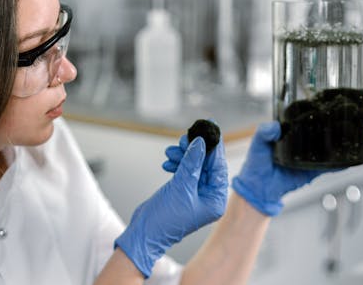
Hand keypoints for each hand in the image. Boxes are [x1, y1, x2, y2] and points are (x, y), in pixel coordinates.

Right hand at [115, 135, 227, 277]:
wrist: (144, 232)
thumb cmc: (165, 218)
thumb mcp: (181, 186)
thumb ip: (192, 162)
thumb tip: (200, 143)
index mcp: (215, 200)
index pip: (219, 168)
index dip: (215, 148)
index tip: (211, 130)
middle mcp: (208, 198)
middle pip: (206, 166)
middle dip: (195, 151)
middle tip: (186, 138)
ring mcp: (195, 195)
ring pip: (194, 167)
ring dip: (183, 157)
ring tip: (171, 150)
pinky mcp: (183, 193)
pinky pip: (184, 173)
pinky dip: (177, 165)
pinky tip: (168, 162)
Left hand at [232, 118, 362, 215]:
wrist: (257, 189)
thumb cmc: (255, 164)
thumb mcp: (257, 144)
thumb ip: (263, 133)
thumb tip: (273, 126)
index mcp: (291, 131)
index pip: (313, 116)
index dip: (329, 110)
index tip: (346, 103)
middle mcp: (303, 141)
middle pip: (329, 130)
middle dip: (349, 124)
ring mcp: (309, 156)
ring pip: (334, 147)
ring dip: (352, 141)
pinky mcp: (312, 171)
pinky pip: (331, 166)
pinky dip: (344, 162)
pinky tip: (357, 156)